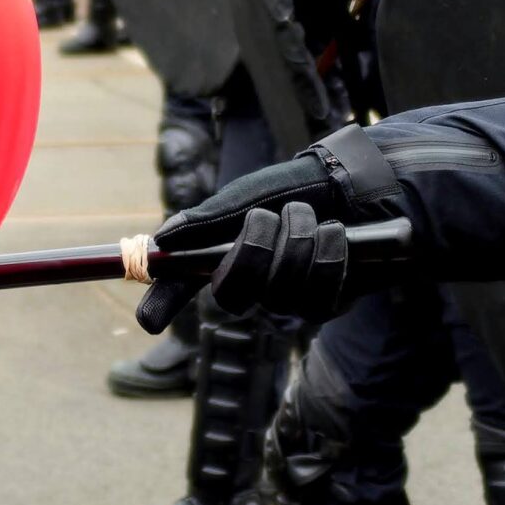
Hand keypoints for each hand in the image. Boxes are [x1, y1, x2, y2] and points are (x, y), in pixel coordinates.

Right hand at [136, 125, 399, 332]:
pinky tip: (336, 234)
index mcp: (223, 252)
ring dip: (296, 243)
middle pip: (230, 296)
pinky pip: (319, 295)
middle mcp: (251, 283)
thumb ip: (207, 219)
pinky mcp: (326, 303)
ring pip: (279, 292)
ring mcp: (287, 298)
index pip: (183, 284)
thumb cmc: (297, 189)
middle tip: (265, 219)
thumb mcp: (249, 196)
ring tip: (307, 216)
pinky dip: (328, 256)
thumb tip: (162, 240)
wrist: (357, 185)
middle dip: (250, 253)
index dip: (163, 302)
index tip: (147, 320)